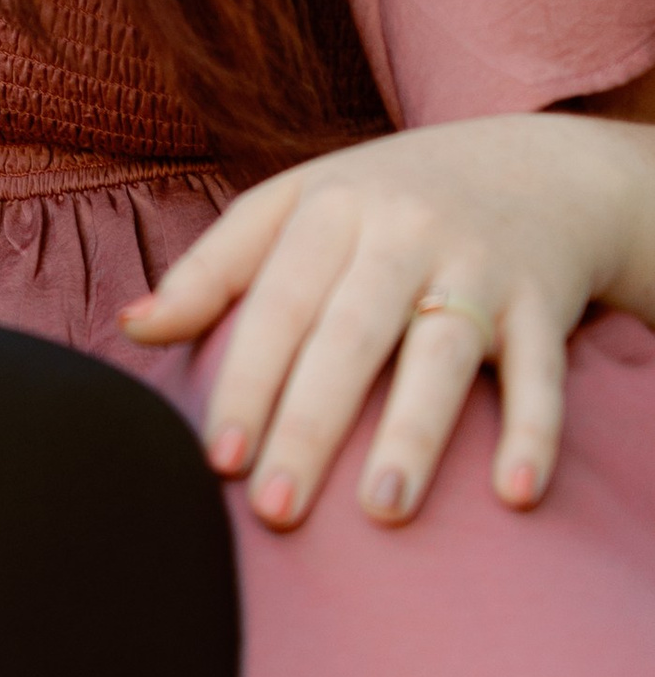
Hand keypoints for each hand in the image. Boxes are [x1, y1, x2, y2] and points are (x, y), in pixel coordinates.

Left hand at [121, 112, 654, 528]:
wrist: (534, 166)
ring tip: (381, 510)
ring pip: (442, 354)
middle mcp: (403, 233)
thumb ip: (215, 267)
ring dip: (413, 432)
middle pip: (349, 335)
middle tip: (275, 510)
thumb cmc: (386, 200)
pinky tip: (514, 495)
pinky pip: (542, 374)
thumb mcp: (296, 206)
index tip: (217, 458)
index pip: (277, 302)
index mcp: (331, 209)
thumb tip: (131, 326)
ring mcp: (478, 267)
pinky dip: (534, 432)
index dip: (245, 380)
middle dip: (310, 424)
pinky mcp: (544, 303)